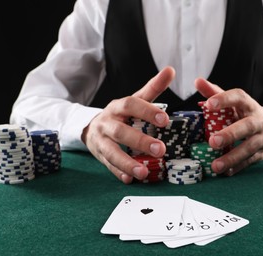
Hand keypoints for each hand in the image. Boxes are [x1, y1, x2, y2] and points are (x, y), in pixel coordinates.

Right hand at [81, 66, 175, 183]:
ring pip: (111, 152)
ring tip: (144, 172)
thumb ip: (153, 87)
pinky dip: (118, 173)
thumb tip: (171, 70)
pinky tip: (130, 180)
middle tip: (161, 150)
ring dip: (127, 163)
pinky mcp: (99, 155)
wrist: (91, 126)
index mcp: (118, 107)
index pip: (131, 105)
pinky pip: (108, 165)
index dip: (147, 112)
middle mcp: (107, 123)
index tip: (165, 120)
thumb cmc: (121, 114)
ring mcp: (101, 140)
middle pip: (121, 132)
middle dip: (140, 141)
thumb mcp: (135, 99)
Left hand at [195, 78, 262, 175]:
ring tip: (215, 166)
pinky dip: (238, 167)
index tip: (208, 104)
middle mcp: (258, 120)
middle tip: (212, 141)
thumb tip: (197, 81)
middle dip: (231, 134)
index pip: (238, 97)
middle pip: (247, 126)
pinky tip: (226, 172)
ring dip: (232, 157)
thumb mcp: (234, 102)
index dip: (224, 99)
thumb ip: (215, 93)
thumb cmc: (245, 113)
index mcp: (249, 104)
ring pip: (249, 148)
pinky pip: (251, 161)